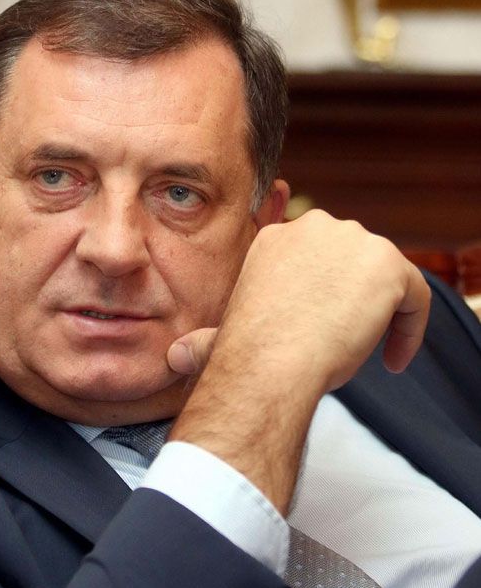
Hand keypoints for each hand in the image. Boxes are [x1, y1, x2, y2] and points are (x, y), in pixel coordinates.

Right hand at [167, 210, 430, 513]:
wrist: (270, 359)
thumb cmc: (245, 354)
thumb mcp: (223, 336)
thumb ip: (205, 339)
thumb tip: (174, 356)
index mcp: (276, 240)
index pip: (315, 253)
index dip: (325, 288)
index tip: (325, 319)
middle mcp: (315, 228)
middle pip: (352, 259)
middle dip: (353, 297)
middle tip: (345, 339)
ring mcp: (354, 242)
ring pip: (384, 277)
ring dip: (381, 312)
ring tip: (368, 351)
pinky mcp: (387, 265)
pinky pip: (414, 297)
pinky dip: (410, 328)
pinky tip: (393, 358)